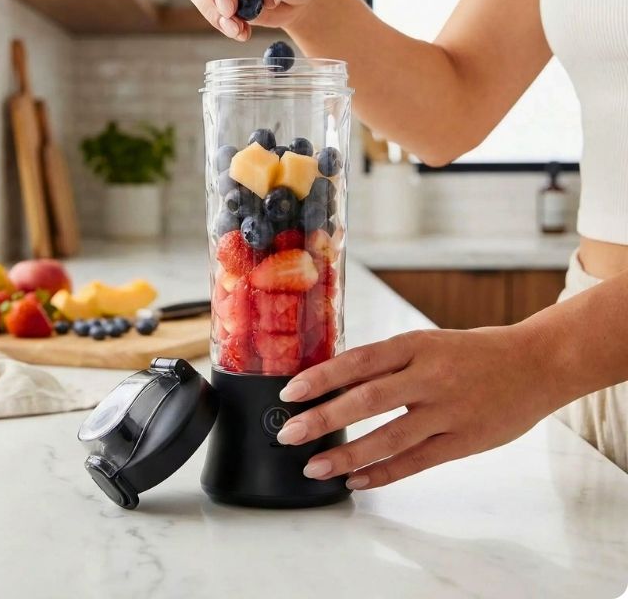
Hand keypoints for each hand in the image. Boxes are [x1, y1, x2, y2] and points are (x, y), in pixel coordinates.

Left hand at [276, 325, 562, 489]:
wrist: (536, 363)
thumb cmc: (473, 351)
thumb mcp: (429, 342)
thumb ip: (389, 362)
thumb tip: (336, 381)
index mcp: (416, 344)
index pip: (358, 361)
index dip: (321, 378)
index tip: (290, 393)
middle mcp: (429, 376)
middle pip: (366, 400)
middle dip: (322, 419)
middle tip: (289, 434)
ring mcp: (447, 411)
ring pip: (388, 438)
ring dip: (347, 456)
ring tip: (315, 467)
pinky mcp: (464, 441)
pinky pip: (416, 462)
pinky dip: (383, 473)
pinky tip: (356, 481)